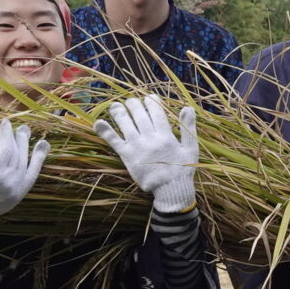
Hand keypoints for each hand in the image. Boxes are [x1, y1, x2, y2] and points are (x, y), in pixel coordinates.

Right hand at [0, 119, 48, 232]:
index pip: (6, 149)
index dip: (6, 134)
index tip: (5, 122)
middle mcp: (10, 181)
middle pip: (17, 153)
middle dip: (17, 138)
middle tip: (18, 126)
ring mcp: (17, 188)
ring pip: (25, 161)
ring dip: (27, 145)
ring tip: (26, 131)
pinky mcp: (20, 193)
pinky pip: (33, 174)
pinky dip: (39, 160)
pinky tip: (43, 146)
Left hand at [96, 94, 198, 212]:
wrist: (170, 190)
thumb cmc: (182, 170)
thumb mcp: (191, 148)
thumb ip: (188, 127)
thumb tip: (187, 107)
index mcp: (166, 135)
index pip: (156, 111)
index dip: (150, 101)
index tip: (148, 98)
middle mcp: (150, 138)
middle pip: (139, 114)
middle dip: (133, 104)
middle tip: (130, 101)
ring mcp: (137, 146)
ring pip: (125, 123)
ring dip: (119, 112)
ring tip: (115, 105)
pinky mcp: (127, 156)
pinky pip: (114, 141)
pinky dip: (105, 131)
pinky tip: (98, 122)